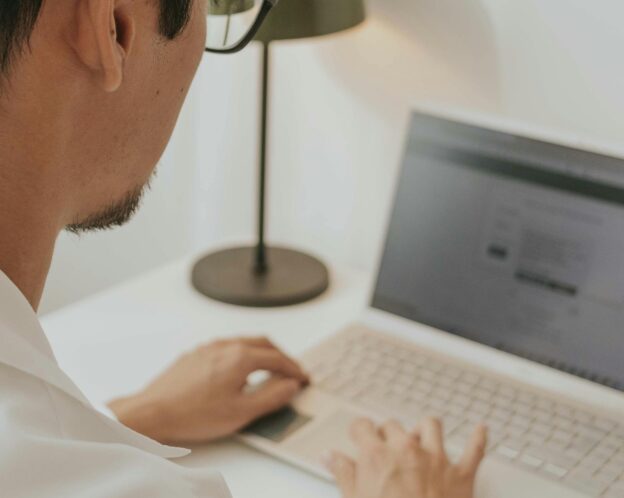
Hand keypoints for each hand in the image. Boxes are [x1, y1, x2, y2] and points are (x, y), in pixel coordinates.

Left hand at [109, 337, 308, 444]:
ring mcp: (208, 348)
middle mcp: (225, 346)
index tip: (302, 377)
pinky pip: (226, 347)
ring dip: (261, 353)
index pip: (277, 358)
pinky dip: (241, 355)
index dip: (293, 368)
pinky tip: (237, 371)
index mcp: (240, 357)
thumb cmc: (192, 413)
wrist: (152, 412)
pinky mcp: (195, 354)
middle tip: (290, 370)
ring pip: (243, 342)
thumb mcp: (242, 412)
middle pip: (263, 343)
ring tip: (267, 370)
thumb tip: (290, 385)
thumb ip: (272, 397)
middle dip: (280, 356)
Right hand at [327, 418, 486, 497]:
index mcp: (377, 455)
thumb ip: (342, 473)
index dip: (359, 431)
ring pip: (431, 426)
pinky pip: (474, 450)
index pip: (362, 426)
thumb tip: (330, 457)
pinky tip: (480, 430)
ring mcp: (436, 459)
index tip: (358, 436)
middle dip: (388, 433)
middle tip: (384, 448)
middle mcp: (406, 450)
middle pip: (394, 425)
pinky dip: (477, 439)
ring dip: (424, 429)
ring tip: (419, 436)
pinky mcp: (460, 474)